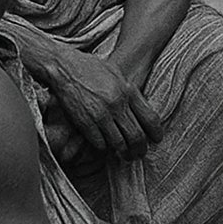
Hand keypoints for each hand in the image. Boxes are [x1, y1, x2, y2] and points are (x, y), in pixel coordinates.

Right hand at [40, 45, 162, 160]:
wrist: (65, 67)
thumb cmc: (92, 68)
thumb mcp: (118, 74)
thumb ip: (129, 91)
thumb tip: (139, 108)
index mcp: (129, 91)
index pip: (150, 118)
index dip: (156, 133)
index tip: (157, 140)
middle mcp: (117, 105)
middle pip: (136, 135)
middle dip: (140, 148)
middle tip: (140, 153)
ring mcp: (101, 115)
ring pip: (119, 143)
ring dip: (124, 153)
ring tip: (126, 156)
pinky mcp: (84, 123)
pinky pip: (99, 143)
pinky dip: (104, 149)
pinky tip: (106, 148)